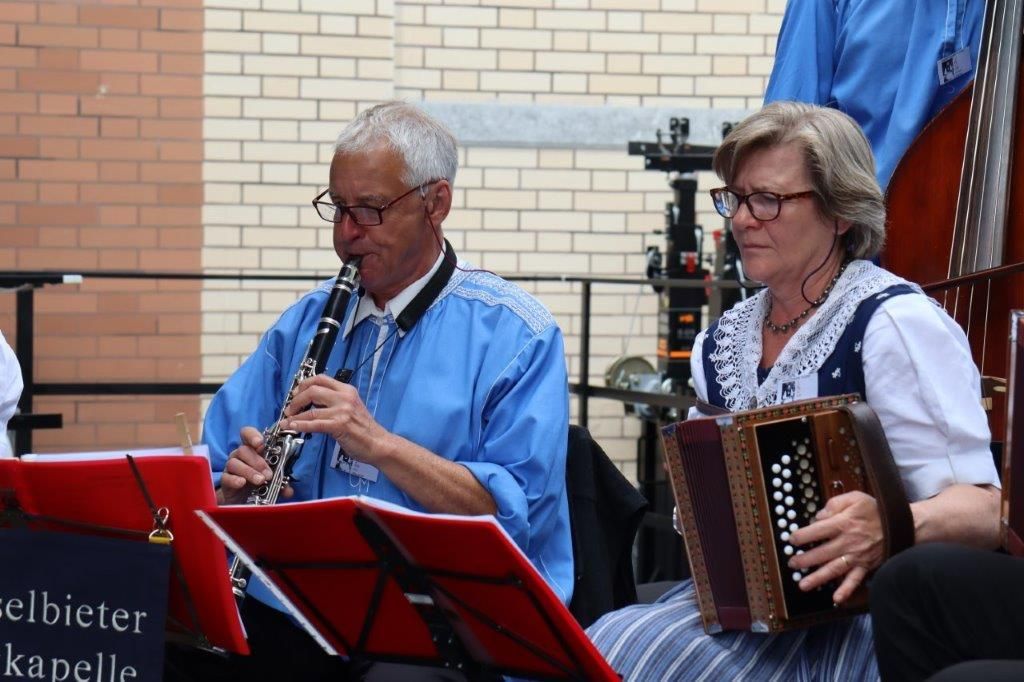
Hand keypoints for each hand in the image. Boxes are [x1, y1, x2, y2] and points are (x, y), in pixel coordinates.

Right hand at [217, 426, 292, 504]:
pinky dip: (235, 480)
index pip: (248, 434)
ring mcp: (231, 467)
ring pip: (235, 462)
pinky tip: (242, 483)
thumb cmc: (257, 483)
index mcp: (253, 449)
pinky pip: (227, 477)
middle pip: (244, 449)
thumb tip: (289, 491)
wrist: (241, 499)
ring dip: (249, 471)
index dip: (253, 435)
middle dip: (258, 461)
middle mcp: (240, 455)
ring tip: (260, 481)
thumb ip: (281, 483)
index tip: (260, 443)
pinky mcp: (225, 479)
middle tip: (268, 474)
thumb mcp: (272, 481)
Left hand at [283, 374, 391, 464]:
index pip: (321, 378)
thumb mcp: (351, 407)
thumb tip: (311, 404)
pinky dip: (300, 425)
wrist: (378, 443)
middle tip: (290, 409)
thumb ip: (334, 402)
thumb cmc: (364, 429)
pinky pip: (314, 424)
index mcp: (347, 390)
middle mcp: (344, 397)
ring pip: (310, 410)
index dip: (304, 384)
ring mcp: (342, 411)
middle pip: (312, 390)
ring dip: (294, 416)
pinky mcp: (339, 425)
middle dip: (296, 400)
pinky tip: (292, 427)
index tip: (296, 393)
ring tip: (287, 421)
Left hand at [787, 490, 883, 604]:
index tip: (792, 540)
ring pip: (834, 569)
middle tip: (792, 563)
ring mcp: (857, 556)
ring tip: (803, 585)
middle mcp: (848, 542)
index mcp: (843, 523)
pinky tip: (836, 599)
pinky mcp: (866, 565)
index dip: (801, 536)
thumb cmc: (876, 509)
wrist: (902, 523)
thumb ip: (834, 504)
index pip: (816, 531)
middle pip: (821, 553)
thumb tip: (818, 517)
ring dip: (818, 578)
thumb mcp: (854, 498)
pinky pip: (855, 580)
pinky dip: (846, 590)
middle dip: (804, 560)